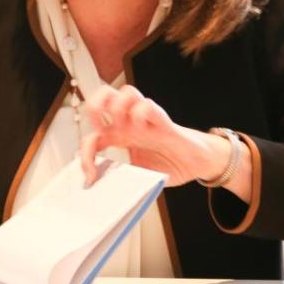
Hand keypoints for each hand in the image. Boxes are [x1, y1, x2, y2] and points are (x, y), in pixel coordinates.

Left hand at [79, 84, 219, 186]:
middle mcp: (131, 123)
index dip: (86, 155)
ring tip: (121, 127)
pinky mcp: (163, 122)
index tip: (91, 176)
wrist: (198, 163)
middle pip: (104, 96)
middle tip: (100, 128)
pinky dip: (140, 114)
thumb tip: (104, 190)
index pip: (93, 135)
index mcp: (121, 136)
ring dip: (117, 107)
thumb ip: (122, 178)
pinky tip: (141, 129)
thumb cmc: (169, 164)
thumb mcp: (139, 176)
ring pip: (125, 92)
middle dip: (94, 107)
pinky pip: (147, 105)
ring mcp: (147, 120)